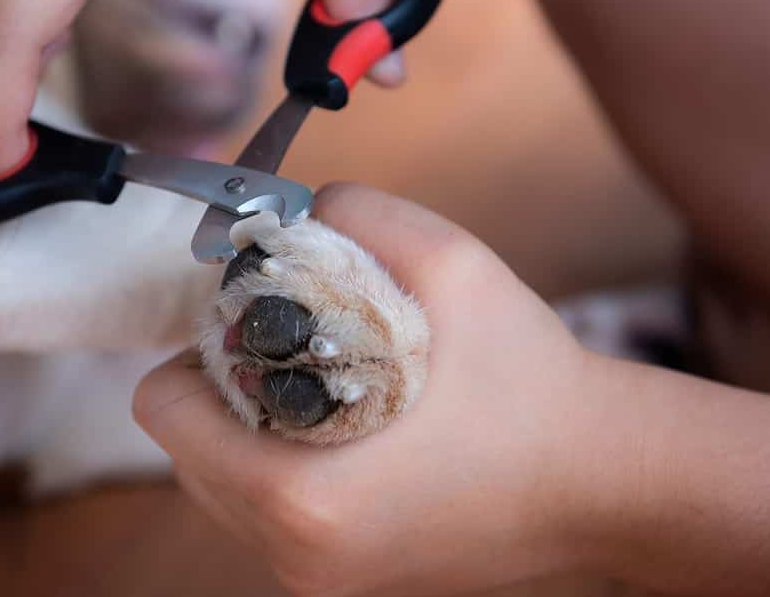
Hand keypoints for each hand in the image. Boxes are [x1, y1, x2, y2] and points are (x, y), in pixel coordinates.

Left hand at [133, 183, 603, 595]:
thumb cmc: (532, 384)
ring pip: (218, 487)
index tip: (252, 326)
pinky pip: (263, 515)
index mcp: (301, 496)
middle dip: (218, 388)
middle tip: (284, 349)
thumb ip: (357, 212)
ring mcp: (317, 579)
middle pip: (182, 451)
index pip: (164, 412)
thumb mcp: (452, 264)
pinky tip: (342, 429)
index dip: (197, 350)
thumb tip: (296, 209)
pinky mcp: (342, 583)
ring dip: (244, 430)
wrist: (605, 482)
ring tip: (317, 388)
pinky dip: (278, 466)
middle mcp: (295, 552)